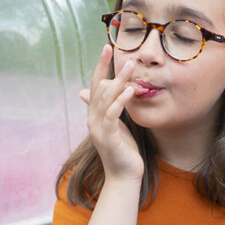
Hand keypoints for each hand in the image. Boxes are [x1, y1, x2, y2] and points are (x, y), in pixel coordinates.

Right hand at [80, 45, 142, 180]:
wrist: (123, 176)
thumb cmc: (123, 150)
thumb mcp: (118, 126)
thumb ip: (115, 109)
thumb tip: (118, 95)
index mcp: (95, 115)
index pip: (96, 85)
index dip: (100, 66)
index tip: (107, 48)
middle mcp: (93, 119)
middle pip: (98, 87)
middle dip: (106, 67)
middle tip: (115, 49)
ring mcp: (98, 128)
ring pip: (106, 98)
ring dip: (118, 80)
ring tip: (130, 66)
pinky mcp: (107, 137)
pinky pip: (112, 114)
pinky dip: (121, 101)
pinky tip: (131, 90)